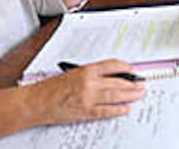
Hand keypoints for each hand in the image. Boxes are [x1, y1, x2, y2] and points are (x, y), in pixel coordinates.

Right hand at [31, 59, 145, 124]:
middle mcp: (89, 82)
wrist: (36, 101)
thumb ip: (92, 74)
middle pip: (118, 81)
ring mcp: (88, 98)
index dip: (126, 67)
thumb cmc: (52, 87)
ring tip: (139, 94)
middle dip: (132, 83)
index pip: (113, 65)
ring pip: (115, 95)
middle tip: (141, 84)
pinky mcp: (85, 112)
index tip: (133, 70)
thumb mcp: (74, 73)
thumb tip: (111, 76)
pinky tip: (126, 109)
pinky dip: (118, 110)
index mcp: (86, 70)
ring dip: (130, 95)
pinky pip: (106, 111)